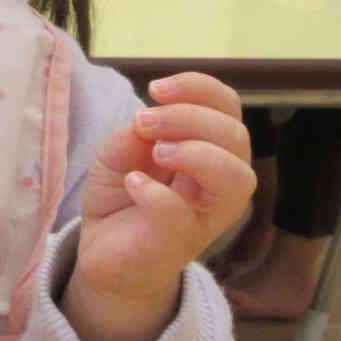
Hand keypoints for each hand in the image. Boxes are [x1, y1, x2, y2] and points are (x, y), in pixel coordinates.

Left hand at [64, 73, 254, 340]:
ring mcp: (205, 215)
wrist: (104, 251)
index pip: (229, 108)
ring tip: (156, 152)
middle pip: (236, 136)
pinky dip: (156, 194)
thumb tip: (147, 118)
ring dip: (195, 152)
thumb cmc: (124, 195)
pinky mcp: (177, 243)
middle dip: (189, 117)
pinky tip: (133, 183)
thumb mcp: (119, 152)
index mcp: (212, 149)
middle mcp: (220, 181)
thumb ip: (135, 133)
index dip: (199, 89)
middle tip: (144, 121)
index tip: (156, 89)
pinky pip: (181, 216)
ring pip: (236, 178)